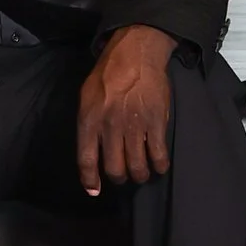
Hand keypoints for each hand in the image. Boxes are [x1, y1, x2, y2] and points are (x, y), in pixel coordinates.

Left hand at [75, 24, 176, 194]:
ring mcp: (134, 126)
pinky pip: (158, 156)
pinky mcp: (156, 123)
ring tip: (141, 172)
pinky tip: (158, 164)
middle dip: (119, 178)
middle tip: (124, 174)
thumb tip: (91, 152)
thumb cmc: (107, 75)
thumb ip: (88, 124)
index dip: (90, 180)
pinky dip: (159, 166)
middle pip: (115, 169)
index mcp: (89, 120)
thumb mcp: (87, 97)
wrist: (135, 54)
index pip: (86, 160)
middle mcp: (110, 127)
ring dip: (140, 175)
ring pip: (137, 167)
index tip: (94, 190)